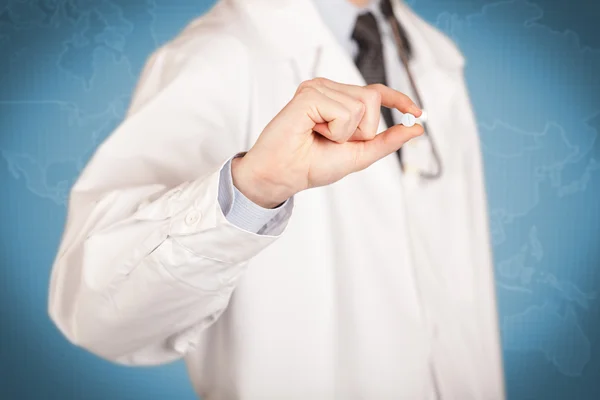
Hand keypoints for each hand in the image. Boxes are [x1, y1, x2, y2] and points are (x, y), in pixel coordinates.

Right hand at [232, 78, 422, 207]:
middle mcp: (328, 89)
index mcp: (337, 100)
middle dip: (362, 130)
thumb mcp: (358, 156)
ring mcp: (318, 89)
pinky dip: (336, 130)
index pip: (375, 92)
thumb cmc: (311, 166)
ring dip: (346, 133)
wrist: (283, 175)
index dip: (398, 99)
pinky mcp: (309, 94)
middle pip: (373, 98)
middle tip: (332, 140)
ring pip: (362, 105)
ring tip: (319, 137)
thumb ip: (386, 142)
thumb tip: (417, 129)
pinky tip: (312, 131)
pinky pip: (346, 111)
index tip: (418, 111)